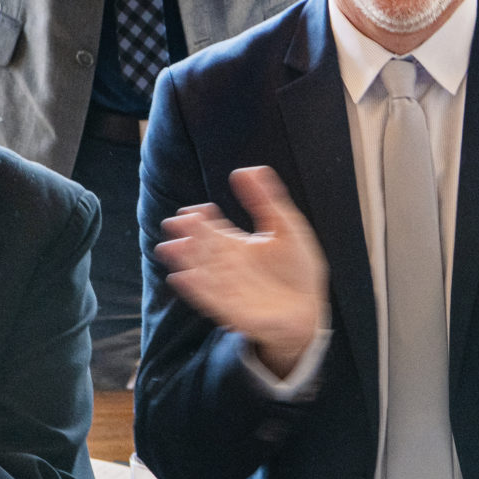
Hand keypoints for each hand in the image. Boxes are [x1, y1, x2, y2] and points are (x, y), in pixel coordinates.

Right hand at [154, 166, 330, 376]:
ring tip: (169, 248)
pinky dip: (195, 288)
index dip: (202, 219)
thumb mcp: (286, 227)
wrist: (309, 309)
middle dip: (188, 236)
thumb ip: (266, 199)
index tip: (195, 210)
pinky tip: (181, 277)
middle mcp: (227, 265)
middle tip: (174, 223)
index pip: (213, 228)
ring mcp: (227, 287)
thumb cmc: (297, 269)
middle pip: (203, 247)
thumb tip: (247, 169)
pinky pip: (209, 297)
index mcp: (237, 245)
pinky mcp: (230, 308)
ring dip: (184, 260)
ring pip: (201, 270)